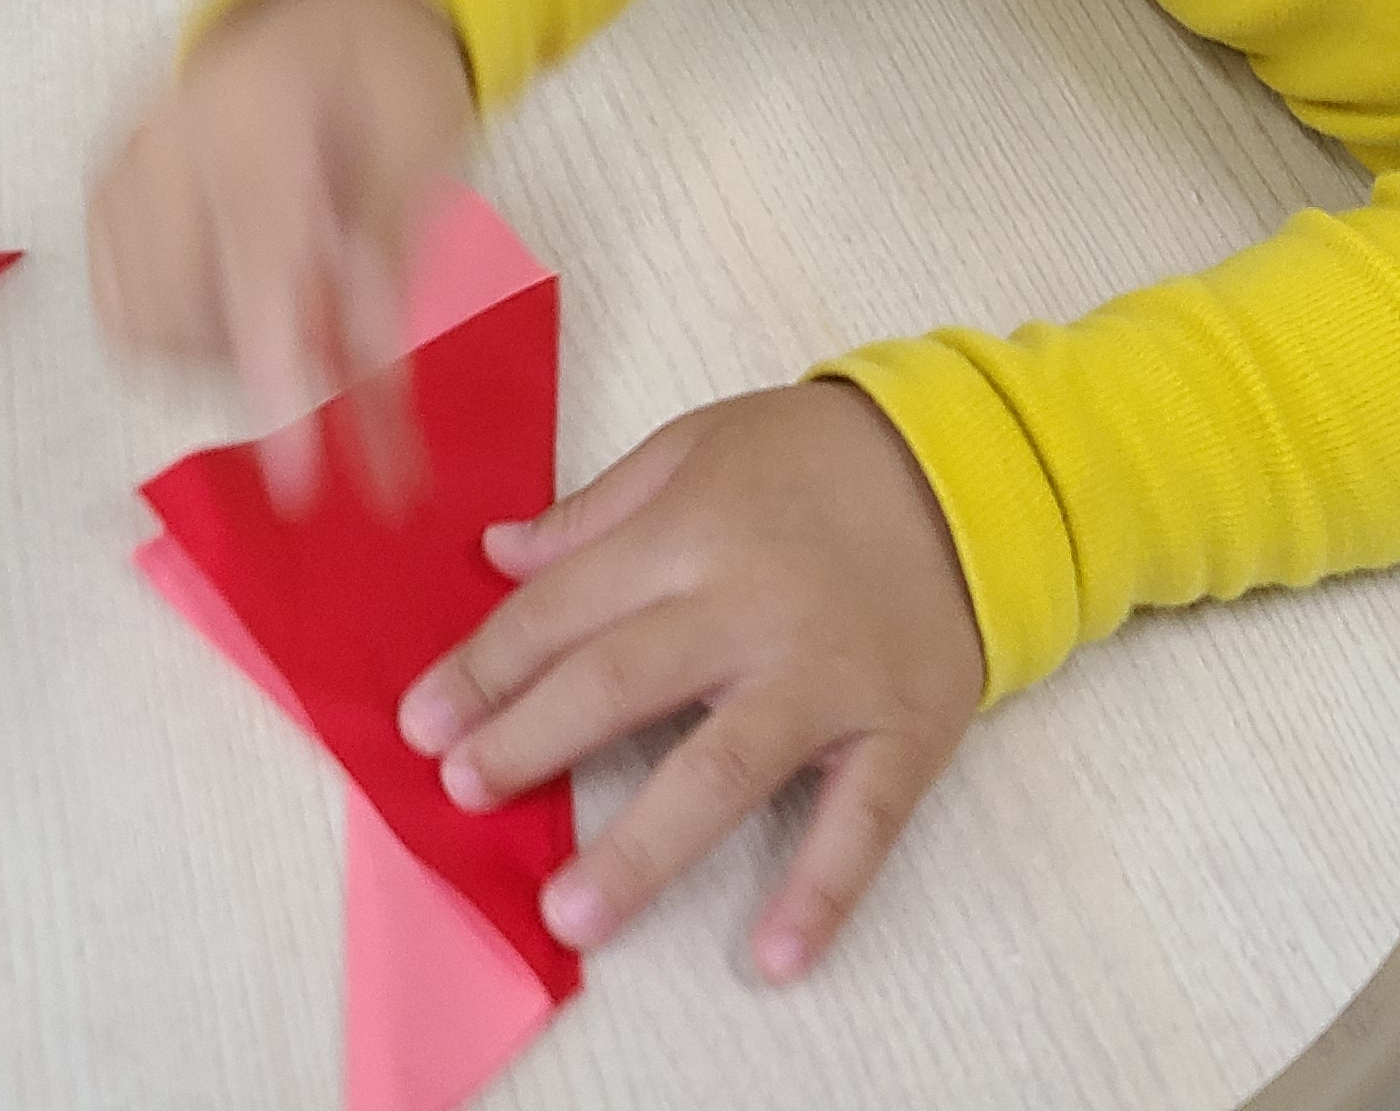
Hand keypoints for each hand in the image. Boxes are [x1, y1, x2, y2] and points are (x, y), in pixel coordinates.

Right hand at [88, 0, 476, 510]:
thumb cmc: (386, 72)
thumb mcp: (428, 147)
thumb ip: (391, 258)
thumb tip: (369, 374)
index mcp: (254, 108)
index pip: (253, 265)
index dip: (276, 377)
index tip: (298, 478)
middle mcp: (163, 134)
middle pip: (182, 311)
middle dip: (263, 363)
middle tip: (348, 355)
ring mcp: (121, 163)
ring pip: (145, 326)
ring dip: (227, 355)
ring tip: (302, 310)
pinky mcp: (104, 194)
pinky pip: (123, 309)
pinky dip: (186, 335)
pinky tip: (246, 302)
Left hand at [397, 384, 985, 982]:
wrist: (976, 466)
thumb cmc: (818, 454)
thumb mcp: (697, 446)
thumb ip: (597, 511)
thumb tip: (498, 554)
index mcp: (691, 534)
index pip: (563, 609)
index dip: (485, 668)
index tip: (423, 723)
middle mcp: (751, 610)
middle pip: (620, 685)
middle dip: (530, 745)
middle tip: (461, 793)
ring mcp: (829, 679)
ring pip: (723, 771)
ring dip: (641, 849)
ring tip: (570, 915)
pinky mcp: (903, 730)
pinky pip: (860, 822)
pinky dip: (821, 891)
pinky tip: (775, 954)